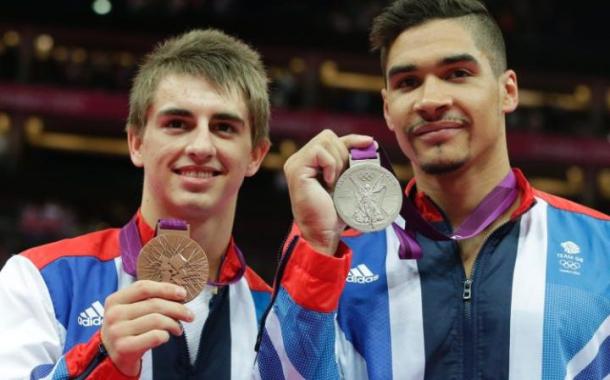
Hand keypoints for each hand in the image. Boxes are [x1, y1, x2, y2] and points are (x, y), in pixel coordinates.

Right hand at [100, 280, 193, 375]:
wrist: (111, 355)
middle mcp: (114, 314)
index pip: (143, 287)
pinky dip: (165, 335)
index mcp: (115, 300)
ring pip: (157, 320)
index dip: (166, 288)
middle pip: (154, 304)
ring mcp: (118, 331)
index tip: (183, 293)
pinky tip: (166, 336)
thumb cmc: (127, 328)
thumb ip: (148, 300)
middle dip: (177, 308)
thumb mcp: (129, 309)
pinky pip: (155, 336)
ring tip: (178, 328)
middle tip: (189, 315)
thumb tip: (178, 295)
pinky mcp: (124, 347)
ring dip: (174, 323)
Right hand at [283, 130, 372, 254]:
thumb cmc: (334, 211)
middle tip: (342, 178)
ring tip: (335, 182)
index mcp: (310, 161)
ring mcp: (295, 163)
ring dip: (337, 161)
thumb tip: (370, 143)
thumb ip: (350, 161)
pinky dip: (330, 165)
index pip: (332, 139)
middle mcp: (299, 159)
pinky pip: (319, 152)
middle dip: (343, 154)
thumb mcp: (346, 180)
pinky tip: (328, 182)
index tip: (369, 143)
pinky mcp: (296, 169)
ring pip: (325, 140)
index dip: (352, 139)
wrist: (324, 232)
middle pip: (329, 136)